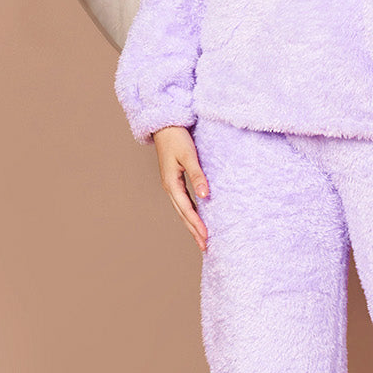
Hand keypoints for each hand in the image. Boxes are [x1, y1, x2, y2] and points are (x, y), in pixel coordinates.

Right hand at [153, 126, 209, 252]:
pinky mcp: (175, 180)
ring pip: (183, 209)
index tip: (207, 237)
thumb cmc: (177, 139)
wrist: (166, 126)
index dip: (197, 224)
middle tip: (205, 247)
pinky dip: (191, 212)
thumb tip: (205, 195)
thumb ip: (197, 175)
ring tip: (202, 238)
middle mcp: (170, 187)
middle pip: (183, 214)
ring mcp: (172, 185)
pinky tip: (197, 218)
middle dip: (194, 231)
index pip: (187, 209)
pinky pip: (184, 201)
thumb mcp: (189, 156)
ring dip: (192, 224)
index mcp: (171, 184)